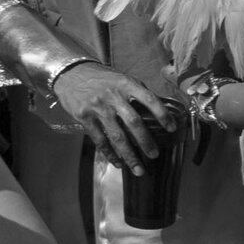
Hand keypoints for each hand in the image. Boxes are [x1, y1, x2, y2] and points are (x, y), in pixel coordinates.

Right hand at [54, 63, 173, 173]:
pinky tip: (118, 163)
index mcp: (127, 85)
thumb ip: (138, 93)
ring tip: (138, 169)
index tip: (172, 128)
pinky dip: (109, 153)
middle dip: (146, 142)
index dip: (163, 114)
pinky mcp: (84, 117)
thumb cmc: (102, 78)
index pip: (150, 100)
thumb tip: (159, 109)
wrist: (71, 73)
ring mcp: (98, 108)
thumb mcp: (122, 79)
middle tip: (154, 155)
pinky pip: (100, 140)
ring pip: (117, 136)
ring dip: (129, 155)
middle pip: (134, 123)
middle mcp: (114, 97)